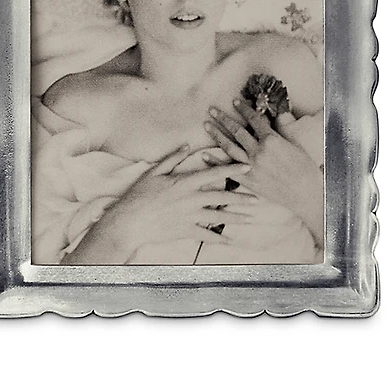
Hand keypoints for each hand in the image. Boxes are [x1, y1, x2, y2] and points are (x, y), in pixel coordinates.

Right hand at [101, 145, 256, 255]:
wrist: (130, 222)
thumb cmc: (139, 195)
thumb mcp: (154, 171)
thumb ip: (172, 158)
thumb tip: (186, 146)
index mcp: (185, 182)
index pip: (213, 174)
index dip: (232, 170)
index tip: (247, 167)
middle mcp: (191, 199)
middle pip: (222, 197)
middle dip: (241, 197)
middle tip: (258, 198)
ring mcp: (190, 216)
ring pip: (219, 217)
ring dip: (236, 217)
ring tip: (250, 218)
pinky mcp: (186, 231)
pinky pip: (207, 236)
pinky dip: (220, 239)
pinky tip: (231, 242)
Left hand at [204, 100, 323, 245]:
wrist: (306, 194)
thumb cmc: (305, 168)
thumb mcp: (296, 143)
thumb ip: (284, 128)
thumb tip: (277, 114)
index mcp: (271, 140)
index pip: (254, 119)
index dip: (243, 109)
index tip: (234, 101)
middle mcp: (259, 152)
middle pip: (237, 131)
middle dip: (223, 118)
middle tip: (211, 110)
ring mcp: (252, 167)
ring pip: (229, 147)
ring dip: (216, 135)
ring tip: (206, 125)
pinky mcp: (249, 181)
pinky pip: (228, 169)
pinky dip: (215, 162)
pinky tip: (204, 155)